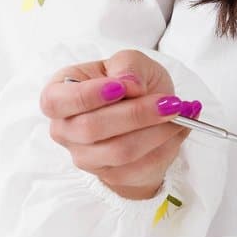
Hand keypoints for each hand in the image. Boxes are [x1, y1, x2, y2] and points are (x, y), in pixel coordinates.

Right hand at [39, 49, 195, 200]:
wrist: (149, 114)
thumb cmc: (131, 82)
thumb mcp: (131, 61)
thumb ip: (127, 65)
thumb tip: (128, 83)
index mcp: (58, 94)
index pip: (56, 101)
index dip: (87, 96)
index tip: (121, 88)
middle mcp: (64, 129)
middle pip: (91, 128)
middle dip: (136, 114)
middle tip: (170, 102)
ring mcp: (84, 156)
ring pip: (119, 151)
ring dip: (156, 132)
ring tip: (180, 112)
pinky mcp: (110, 175)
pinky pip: (139, 166)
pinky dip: (166, 146)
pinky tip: (179, 128)